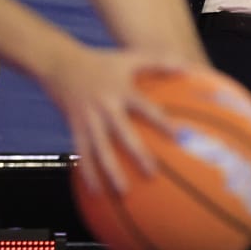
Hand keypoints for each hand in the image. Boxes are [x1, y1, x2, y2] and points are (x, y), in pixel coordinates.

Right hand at [42, 46, 187, 195]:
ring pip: (100, 150)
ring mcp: (89, 119)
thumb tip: (189, 67)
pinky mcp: (75, 128)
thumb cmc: (102, 61)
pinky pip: (82, 154)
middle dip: (138, 154)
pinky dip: (88, 172)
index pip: (145, 107)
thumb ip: (159, 62)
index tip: (177, 137)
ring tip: (124, 191)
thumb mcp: (129, 57)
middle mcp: (105, 107)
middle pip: (123, 134)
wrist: (61, 63)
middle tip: (153, 173)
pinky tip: (96, 191)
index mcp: (121, 91)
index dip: (161, 121)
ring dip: (111, 171)